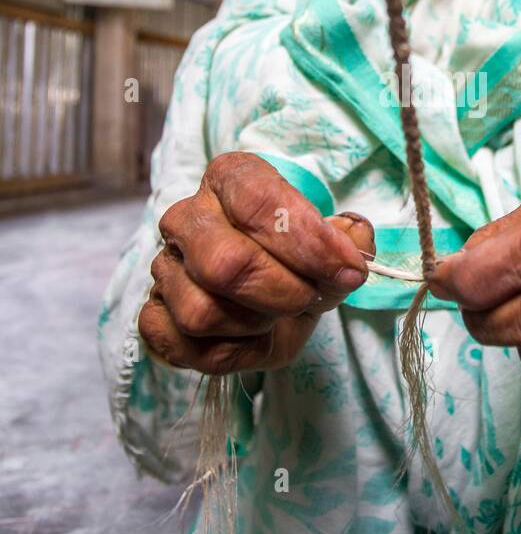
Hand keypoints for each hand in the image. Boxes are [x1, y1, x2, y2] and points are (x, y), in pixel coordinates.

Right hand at [139, 152, 373, 375]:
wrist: (262, 305)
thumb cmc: (294, 266)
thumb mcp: (329, 251)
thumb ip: (349, 243)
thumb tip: (356, 238)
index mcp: (231, 179)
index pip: (260, 202)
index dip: (310, 242)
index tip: (348, 270)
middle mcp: (188, 216)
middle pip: (226, 264)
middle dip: (284, 293)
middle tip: (312, 299)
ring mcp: (164, 266)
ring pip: (202, 312)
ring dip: (255, 327)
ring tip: (275, 317)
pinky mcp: (152, 314)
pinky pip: (180, 344)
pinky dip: (226, 354)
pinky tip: (247, 339)